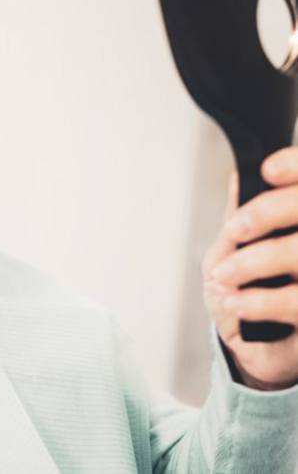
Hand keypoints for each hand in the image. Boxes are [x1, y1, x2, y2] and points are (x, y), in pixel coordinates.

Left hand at [203, 147, 297, 389]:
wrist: (246, 349)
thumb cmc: (241, 292)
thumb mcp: (229, 251)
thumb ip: (239, 217)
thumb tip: (239, 178)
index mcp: (296, 226)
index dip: (294, 169)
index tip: (267, 171)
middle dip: (269, 211)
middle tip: (236, 230)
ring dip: (258, 261)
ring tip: (226, 277)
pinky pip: (297, 302)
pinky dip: (261, 301)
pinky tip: (237, 303)